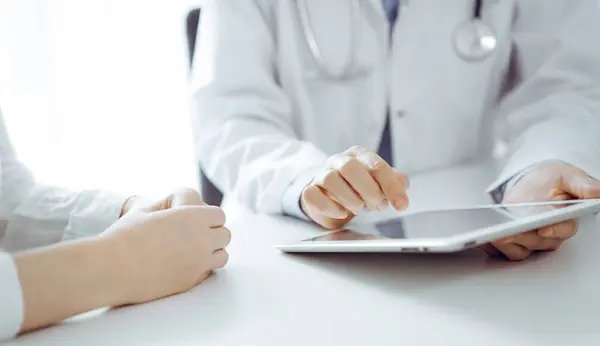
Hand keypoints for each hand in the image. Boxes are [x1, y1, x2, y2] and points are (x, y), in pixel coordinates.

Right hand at [105, 188, 230, 304]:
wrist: (111, 268)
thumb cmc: (124, 235)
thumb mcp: (144, 210)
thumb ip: (165, 206)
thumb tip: (172, 206)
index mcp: (192, 217)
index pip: (219, 215)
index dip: (207, 216)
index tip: (194, 219)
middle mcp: (201, 240)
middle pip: (225, 234)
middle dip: (213, 232)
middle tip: (193, 234)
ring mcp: (198, 263)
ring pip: (222, 256)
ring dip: (212, 251)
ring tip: (193, 250)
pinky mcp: (190, 281)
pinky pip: (208, 272)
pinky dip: (202, 268)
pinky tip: (184, 264)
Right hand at [301, 146, 409, 228]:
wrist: (331, 196)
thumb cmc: (358, 188)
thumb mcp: (379, 183)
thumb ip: (394, 182)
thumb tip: (403, 185)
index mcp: (359, 155)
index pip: (376, 165)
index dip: (391, 186)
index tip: (400, 205)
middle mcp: (338, 160)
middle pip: (350, 167)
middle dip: (368, 190)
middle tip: (378, 205)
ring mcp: (321, 174)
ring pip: (331, 180)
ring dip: (350, 199)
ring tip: (360, 208)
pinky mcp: (310, 190)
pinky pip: (313, 195)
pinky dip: (330, 207)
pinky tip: (342, 212)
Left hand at [479, 163, 599, 260]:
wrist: (531, 183)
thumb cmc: (551, 181)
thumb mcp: (566, 176)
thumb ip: (583, 184)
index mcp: (566, 220)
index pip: (564, 230)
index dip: (555, 230)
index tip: (544, 227)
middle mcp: (548, 235)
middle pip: (538, 243)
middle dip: (524, 237)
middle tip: (509, 231)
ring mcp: (529, 240)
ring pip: (520, 251)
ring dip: (506, 244)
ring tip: (493, 234)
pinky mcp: (511, 241)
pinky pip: (500, 251)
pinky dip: (490, 246)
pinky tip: (481, 238)